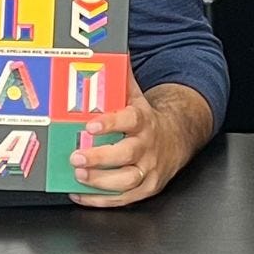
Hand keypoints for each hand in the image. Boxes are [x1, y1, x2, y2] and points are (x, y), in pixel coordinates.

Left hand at [69, 86, 201, 207]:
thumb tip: (112, 53)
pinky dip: (101, 199)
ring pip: (126, 179)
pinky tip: (80, 194)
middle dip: (100, 157)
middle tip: (76, 157)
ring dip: (100, 181)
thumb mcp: (137, 98)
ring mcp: (149, 169)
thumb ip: (122, 80)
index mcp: (144, 121)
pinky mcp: (147, 188)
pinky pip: (124, 198)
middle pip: (126, 154)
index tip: (91, 124)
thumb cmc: (148, 120)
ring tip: (79, 176)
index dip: (111, 123)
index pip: (130, 120)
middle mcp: (147, 146)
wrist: (176, 140)